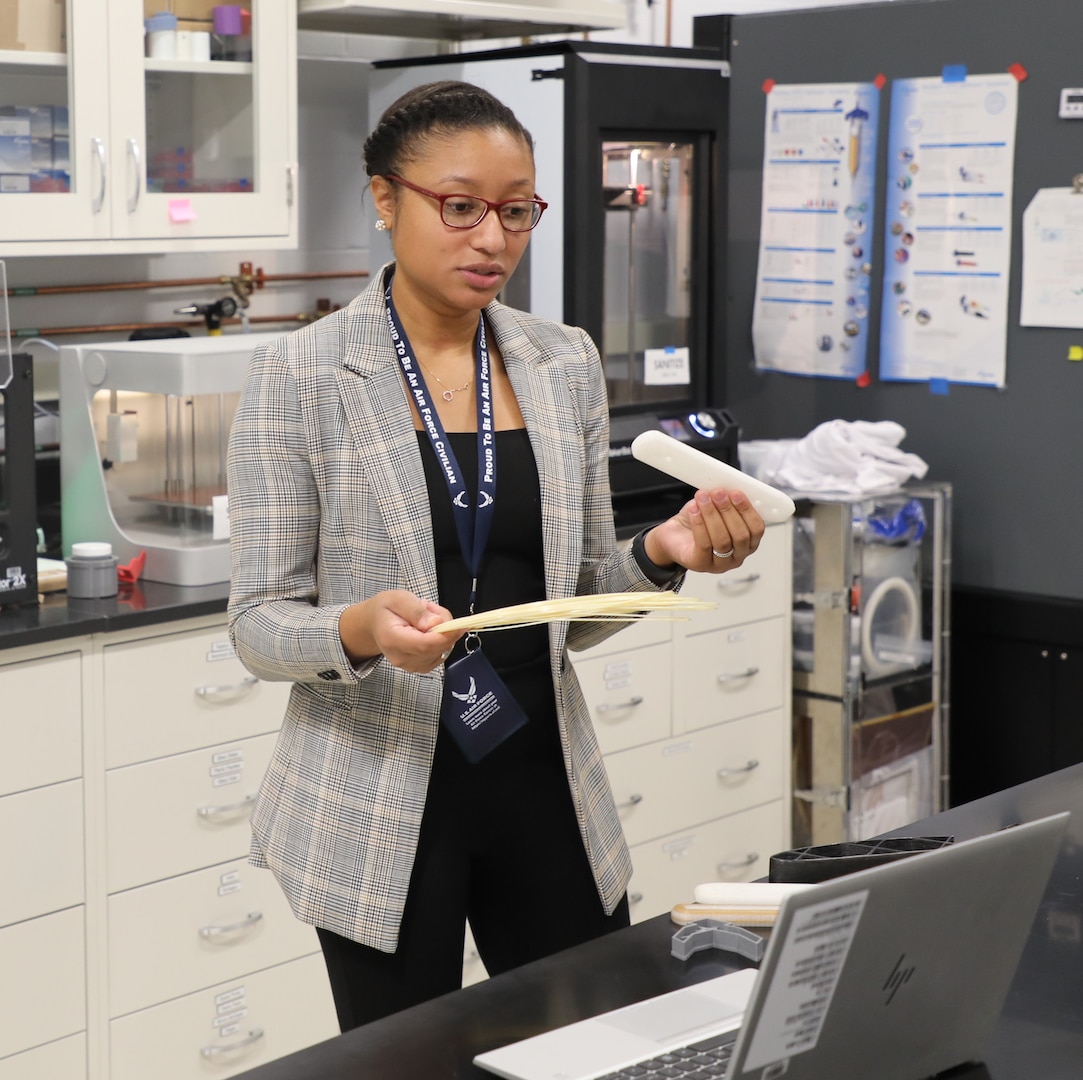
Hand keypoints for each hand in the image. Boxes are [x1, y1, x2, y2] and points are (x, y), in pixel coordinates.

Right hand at [339, 590, 463, 673]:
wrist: (374, 624)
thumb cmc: (386, 609)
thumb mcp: (399, 599)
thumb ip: (418, 611)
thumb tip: (437, 624)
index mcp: (392, 639)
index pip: (425, 645)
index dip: (446, 636)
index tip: (460, 624)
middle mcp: (400, 657)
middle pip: (436, 649)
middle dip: (445, 629)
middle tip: (432, 610)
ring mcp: (409, 665)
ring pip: (441, 652)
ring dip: (443, 634)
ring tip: (426, 618)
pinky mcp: (419, 667)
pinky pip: (440, 654)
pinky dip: (441, 641)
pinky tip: (429, 630)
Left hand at [644, 488, 765, 573]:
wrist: (673, 535)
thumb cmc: (697, 523)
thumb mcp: (715, 507)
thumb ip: (725, 500)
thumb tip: (728, 487)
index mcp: (747, 542)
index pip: (757, 529)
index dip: (748, 510)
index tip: (736, 493)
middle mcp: (736, 556)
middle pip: (740, 535)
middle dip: (729, 511)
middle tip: (718, 493)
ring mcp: (720, 564)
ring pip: (722, 540)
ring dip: (712, 515)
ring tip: (703, 498)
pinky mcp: (700, 564)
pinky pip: (704, 544)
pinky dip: (699, 524)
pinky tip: (694, 510)